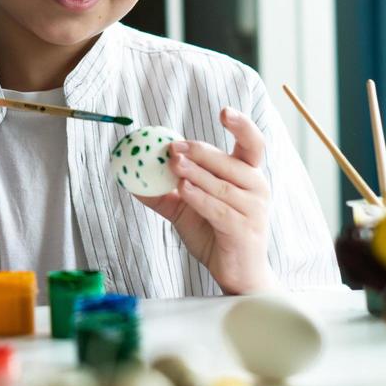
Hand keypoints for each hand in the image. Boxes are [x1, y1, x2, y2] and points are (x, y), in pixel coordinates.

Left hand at [137, 108, 274, 293]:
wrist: (235, 273)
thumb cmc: (215, 234)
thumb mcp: (185, 207)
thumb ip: (164, 189)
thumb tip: (130, 174)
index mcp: (247, 175)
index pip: (252, 144)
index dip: (241, 125)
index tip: (224, 111)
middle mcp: (256, 188)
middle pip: (231, 162)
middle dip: (201, 152)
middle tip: (174, 147)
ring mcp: (254, 210)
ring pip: (223, 185)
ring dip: (197, 173)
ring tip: (174, 165)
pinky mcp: (245, 230)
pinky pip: (220, 209)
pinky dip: (200, 198)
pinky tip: (184, 190)